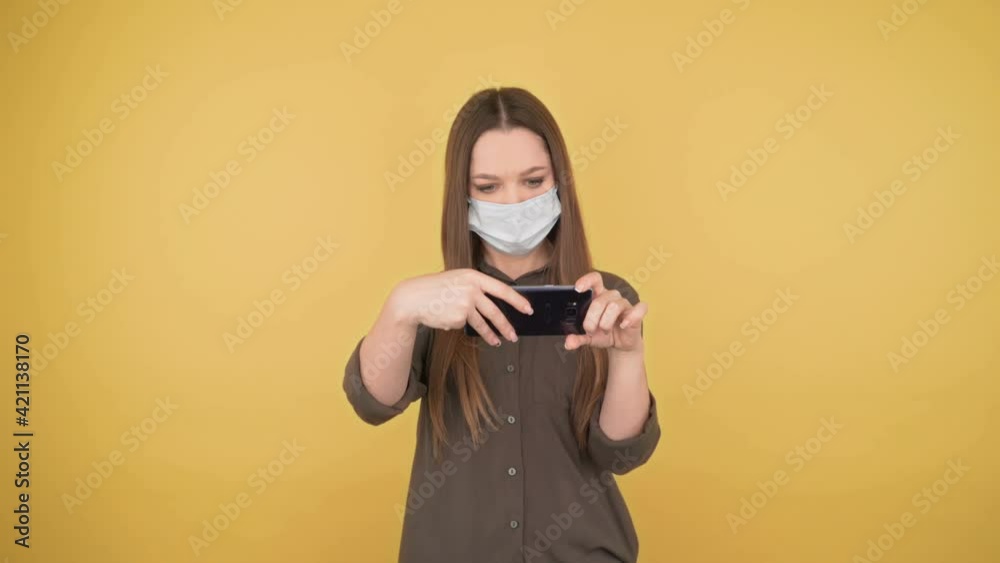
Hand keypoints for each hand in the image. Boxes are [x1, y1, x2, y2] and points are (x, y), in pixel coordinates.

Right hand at [388, 269, 533, 346]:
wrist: (412, 298)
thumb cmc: (435, 289)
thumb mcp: (457, 281)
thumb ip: (475, 289)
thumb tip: (495, 306)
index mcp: (473, 276)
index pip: (502, 289)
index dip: (517, 300)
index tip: (528, 309)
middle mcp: (471, 289)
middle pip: (495, 311)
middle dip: (506, 326)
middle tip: (514, 336)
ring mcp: (465, 304)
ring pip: (482, 323)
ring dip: (491, 335)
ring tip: (498, 342)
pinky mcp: (457, 318)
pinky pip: (464, 325)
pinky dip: (458, 325)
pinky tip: (447, 318)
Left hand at [564, 272, 646, 352]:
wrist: (620, 345)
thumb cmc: (604, 335)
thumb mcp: (588, 338)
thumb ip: (578, 338)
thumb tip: (569, 343)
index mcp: (598, 296)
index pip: (594, 280)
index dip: (586, 280)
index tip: (578, 288)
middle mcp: (611, 297)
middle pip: (600, 300)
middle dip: (592, 318)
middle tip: (590, 330)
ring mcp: (625, 304)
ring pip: (614, 306)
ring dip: (606, 322)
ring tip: (604, 331)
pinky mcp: (637, 313)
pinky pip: (638, 309)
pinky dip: (630, 318)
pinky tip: (623, 325)